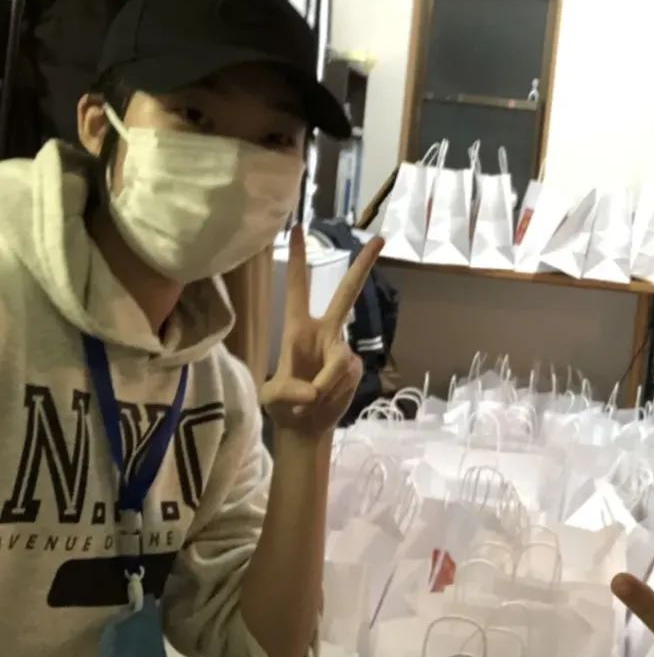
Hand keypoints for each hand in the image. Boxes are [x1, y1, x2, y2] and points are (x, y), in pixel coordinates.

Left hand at [261, 225, 383, 439]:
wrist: (306, 428)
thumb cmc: (282, 407)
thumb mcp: (271, 399)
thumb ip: (287, 392)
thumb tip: (313, 391)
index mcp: (297, 328)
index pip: (297, 288)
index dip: (299, 261)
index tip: (298, 228)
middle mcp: (323, 332)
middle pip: (346, 293)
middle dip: (362, 266)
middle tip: (379, 239)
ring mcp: (342, 349)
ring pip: (340, 359)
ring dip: (324, 385)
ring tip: (312, 402)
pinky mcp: (356, 368)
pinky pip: (346, 377)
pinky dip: (333, 393)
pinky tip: (327, 402)